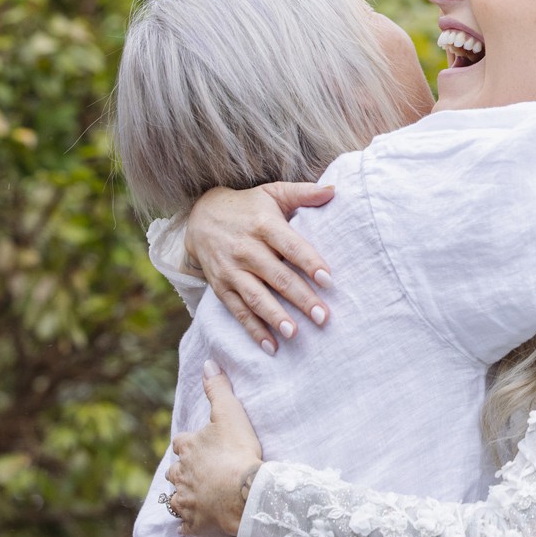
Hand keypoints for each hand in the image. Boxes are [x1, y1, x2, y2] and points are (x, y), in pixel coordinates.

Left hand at [167, 363, 262, 536]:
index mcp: (186, 448)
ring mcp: (184, 501)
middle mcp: (178, 475)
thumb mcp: (229, 413)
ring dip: (185, 498)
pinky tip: (197, 525)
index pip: (181, 443)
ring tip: (201, 498)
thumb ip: (217, 389)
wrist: (242, 492)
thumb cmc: (237, 451)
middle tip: (204, 474)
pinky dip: (189, 525)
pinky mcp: (192, 524)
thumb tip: (207, 363)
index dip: (191, 445)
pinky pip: (186, 526)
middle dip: (185, 473)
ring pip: (177, 500)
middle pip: (176, 472)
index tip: (201, 448)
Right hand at [185, 180, 334, 351]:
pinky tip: (271, 346)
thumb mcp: (273, 193)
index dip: (310, 262)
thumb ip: (304, 193)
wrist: (200, 216)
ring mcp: (231, 270)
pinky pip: (238, 311)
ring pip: (255, 296)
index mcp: (263, 225)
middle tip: (323, 316)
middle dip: (300, 297)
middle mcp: (246, 249)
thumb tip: (335, 190)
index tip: (328, 279)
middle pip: (277, 276)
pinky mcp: (221, 287)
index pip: (290, 246)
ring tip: (295, 334)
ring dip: (275, 316)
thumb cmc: (248, 206)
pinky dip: (253, 330)